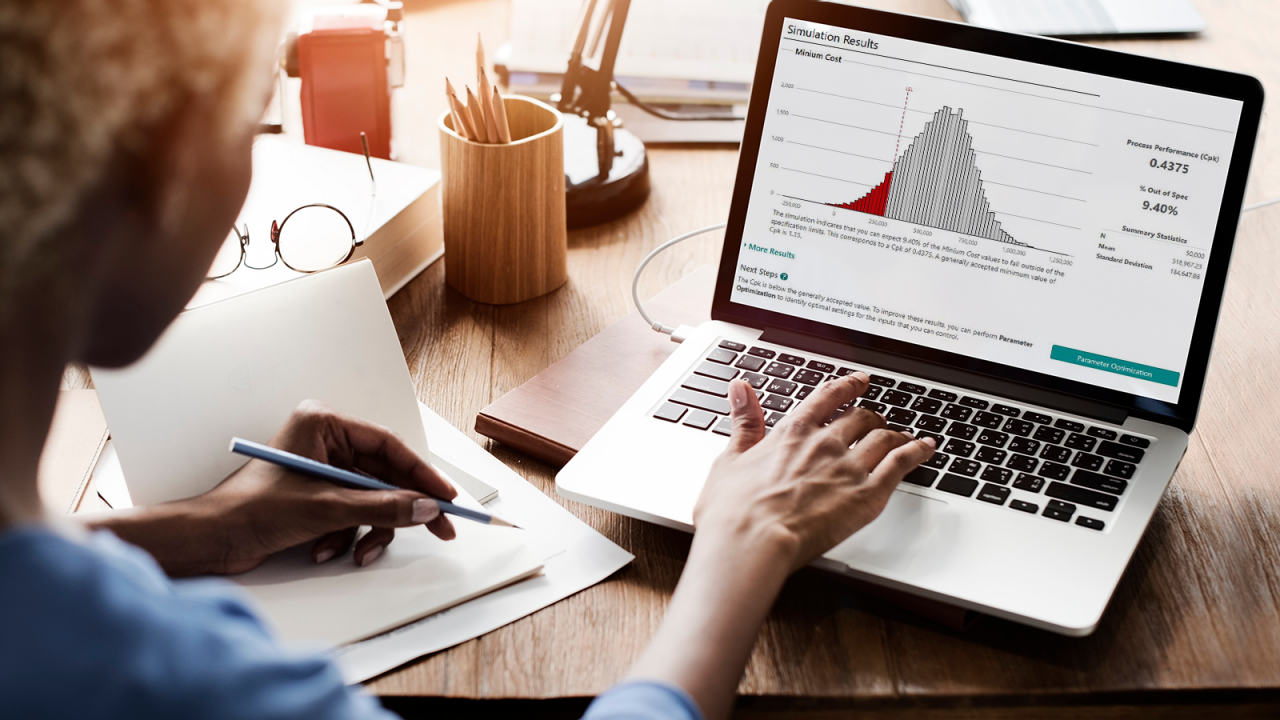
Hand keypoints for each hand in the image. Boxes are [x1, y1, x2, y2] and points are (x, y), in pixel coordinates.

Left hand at [91, 400, 456, 575]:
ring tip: (358, 552)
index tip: (445, 497)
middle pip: (384, 475)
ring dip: (367, 529)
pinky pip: (352, 514)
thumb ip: (382, 507)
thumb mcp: (326, 509)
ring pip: (371, 500)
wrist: (208, 541)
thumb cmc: (249, 510)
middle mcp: (324, 443)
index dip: (422, 473)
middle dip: (402, 508)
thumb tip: (426, 508)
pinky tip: (325, 550)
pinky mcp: (315, 498)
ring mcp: (320, 471)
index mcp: (323, 425)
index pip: (388, 446)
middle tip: (438, 528)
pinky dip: (346, 536)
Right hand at [624, 373, 934, 719]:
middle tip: (877, 419)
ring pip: (884, 437)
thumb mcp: (730, 458)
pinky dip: (917, 452)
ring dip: (896, 433)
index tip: (859, 381)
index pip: (827, 398)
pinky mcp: (867, 495)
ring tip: (904, 435)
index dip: (846, 386)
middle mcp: (825, 442)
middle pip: (859, 417)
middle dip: (871, 415)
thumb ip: (743, 421)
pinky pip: (901, 464)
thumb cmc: (734, 511)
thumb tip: (740, 389)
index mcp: (793, 432)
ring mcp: (848, 467)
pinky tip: (926, 449)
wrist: (751, 541)